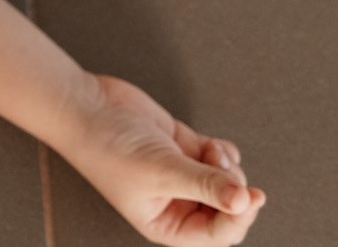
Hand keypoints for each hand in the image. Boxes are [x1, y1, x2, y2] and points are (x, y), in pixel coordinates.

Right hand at [63, 74, 265, 243]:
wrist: (86, 105)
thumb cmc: (106, 146)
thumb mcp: (161, 172)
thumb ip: (205, 185)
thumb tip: (244, 201)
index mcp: (166, 223)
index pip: (217, 233)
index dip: (238, 217)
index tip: (251, 196)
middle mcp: (175, 202)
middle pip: (228, 209)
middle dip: (233, 188)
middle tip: (223, 169)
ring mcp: (182, 174)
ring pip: (227, 181)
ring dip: (227, 166)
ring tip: (209, 151)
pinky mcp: (184, 148)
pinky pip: (220, 158)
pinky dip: (223, 152)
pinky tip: (210, 145)